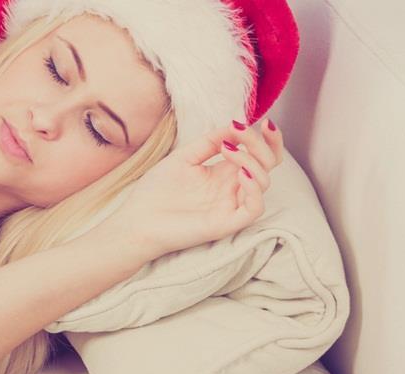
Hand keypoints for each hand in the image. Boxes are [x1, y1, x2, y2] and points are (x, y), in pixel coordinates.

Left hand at [96, 118, 284, 260]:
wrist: (136, 220)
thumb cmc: (155, 191)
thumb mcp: (183, 157)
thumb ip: (209, 141)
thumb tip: (234, 125)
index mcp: (223, 173)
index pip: (258, 154)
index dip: (267, 138)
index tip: (261, 120)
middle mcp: (231, 188)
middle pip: (268, 165)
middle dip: (263, 144)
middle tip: (244, 132)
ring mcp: (230, 205)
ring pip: (264, 182)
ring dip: (251, 160)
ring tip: (227, 150)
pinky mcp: (227, 223)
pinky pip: (255, 208)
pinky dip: (254, 188)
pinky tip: (240, 174)